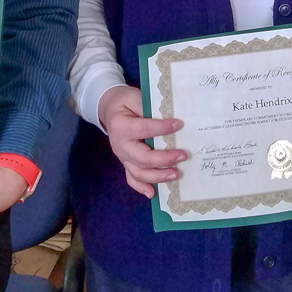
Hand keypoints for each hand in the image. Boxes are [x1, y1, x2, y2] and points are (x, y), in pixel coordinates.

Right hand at [97, 85, 185, 199]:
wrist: (109, 109)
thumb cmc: (125, 102)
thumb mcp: (134, 97)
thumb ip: (148, 107)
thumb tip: (169, 117)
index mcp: (121, 126)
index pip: (144, 129)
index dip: (162, 128)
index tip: (180, 125)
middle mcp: (120, 145)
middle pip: (142, 158)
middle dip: (164, 159)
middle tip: (183, 156)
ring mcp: (122, 157)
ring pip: (138, 173)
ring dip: (158, 176)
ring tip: (176, 174)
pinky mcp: (125, 163)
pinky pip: (131, 178)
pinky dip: (141, 187)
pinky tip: (153, 193)